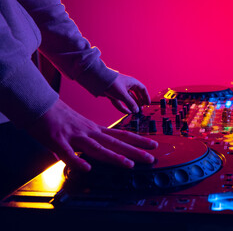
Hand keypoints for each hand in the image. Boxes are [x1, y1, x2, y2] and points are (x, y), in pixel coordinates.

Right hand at [28, 99, 157, 171]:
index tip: (152, 145)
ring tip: (129, 164)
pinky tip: (86, 169)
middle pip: (115, 143)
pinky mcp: (58, 141)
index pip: (121, 135)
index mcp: (95, 129)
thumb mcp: (80, 126)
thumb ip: (91, 140)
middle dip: (135, 151)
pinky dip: (77, 161)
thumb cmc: (60, 116)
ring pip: (97, 148)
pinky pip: (68, 154)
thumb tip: (98, 152)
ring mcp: (75, 137)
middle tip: (151, 158)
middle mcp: (89, 132)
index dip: (138, 141)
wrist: (39, 104)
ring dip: (114, 157)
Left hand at [105, 74, 150, 113]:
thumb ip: (131, 103)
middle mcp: (127, 86)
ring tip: (135, 111)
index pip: (142, 89)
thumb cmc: (113, 83)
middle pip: (136, 95)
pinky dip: (124, 107)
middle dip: (139, 102)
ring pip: (128, 99)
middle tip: (141, 109)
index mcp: (132, 82)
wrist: (99, 80)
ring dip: (131, 105)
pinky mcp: (114, 94)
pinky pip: (121, 102)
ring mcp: (120, 90)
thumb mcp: (123, 94)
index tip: (148, 103)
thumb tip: (137, 111)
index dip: (146, 96)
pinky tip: (127, 112)